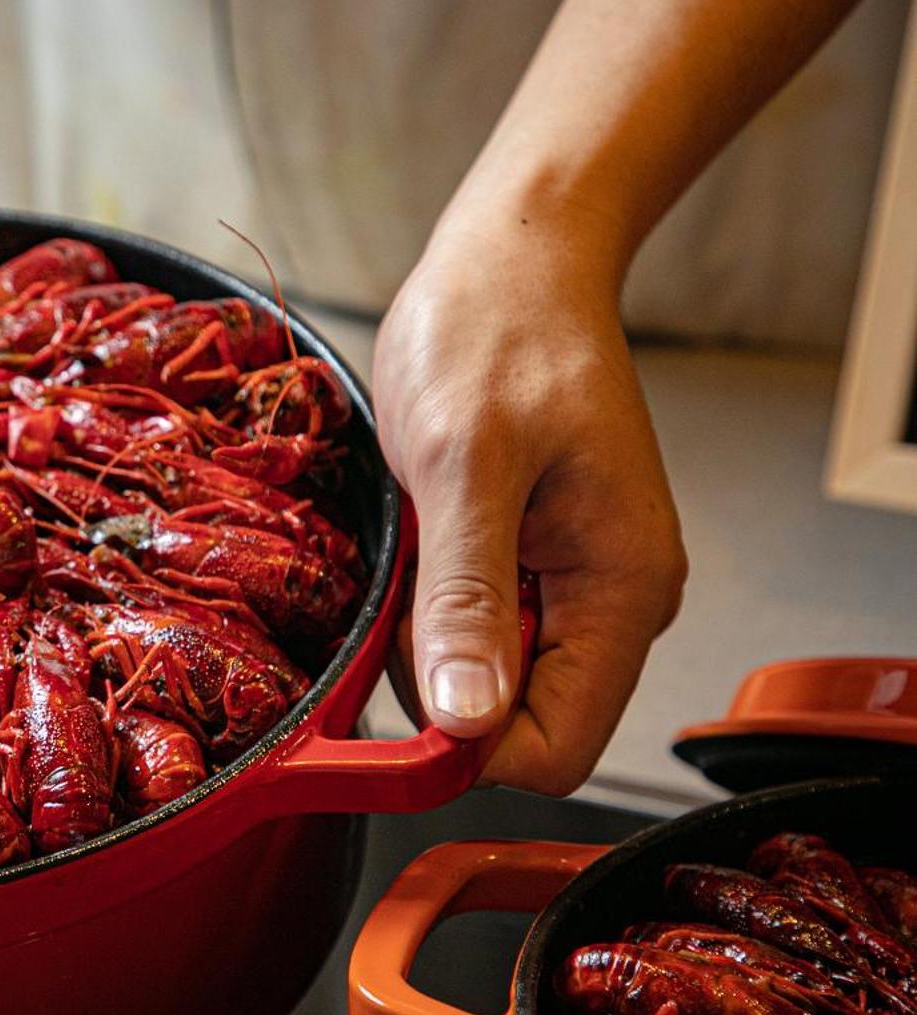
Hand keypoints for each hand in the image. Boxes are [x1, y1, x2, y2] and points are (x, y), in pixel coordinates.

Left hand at [372, 214, 686, 795]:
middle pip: (515, 724)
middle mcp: (609, 602)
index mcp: (622, 591)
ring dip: (425, 639)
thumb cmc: (494, 336)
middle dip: (439, 685)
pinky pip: (468, 628)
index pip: (555, 750)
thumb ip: (466, 596)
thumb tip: (467, 719)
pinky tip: (416, 540)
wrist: (509, 264)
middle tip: (402, 588)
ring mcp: (568, 584)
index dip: (468, 745)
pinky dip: (424, 607)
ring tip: (414, 545)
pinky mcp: (526, 562)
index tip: (392, 693)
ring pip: (483, 680)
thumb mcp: (463, 464)